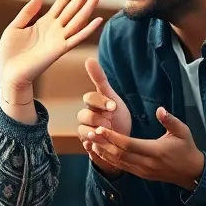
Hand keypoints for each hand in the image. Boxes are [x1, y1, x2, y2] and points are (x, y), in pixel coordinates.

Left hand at [0, 0, 103, 93]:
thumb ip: (28, 12)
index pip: (62, 2)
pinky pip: (76, 38)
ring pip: (78, 19)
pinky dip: (87, 30)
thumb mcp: (15, 27)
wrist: (8, 74)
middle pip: (73, 7)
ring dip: (89, 6)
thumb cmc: (10, 54)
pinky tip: (98, 19)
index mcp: (45, 23)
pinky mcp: (58, 51)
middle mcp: (55, 29)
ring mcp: (58, 39)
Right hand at [78, 58, 131, 174]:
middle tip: (109, 123)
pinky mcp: (88, 146)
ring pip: (82, 131)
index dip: (100, 102)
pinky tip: (98, 146)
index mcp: (93, 105)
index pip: (90, 98)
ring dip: (92, 133)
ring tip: (103, 135)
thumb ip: (100, 79)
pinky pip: (86, 146)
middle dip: (96, 118)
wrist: (123, 141)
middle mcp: (86, 118)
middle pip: (84, 115)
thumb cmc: (116, 117)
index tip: (113, 107)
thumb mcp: (112, 98)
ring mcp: (86, 132)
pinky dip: (92, 146)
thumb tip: (88, 58)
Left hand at [83, 107, 204, 188]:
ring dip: (102, 152)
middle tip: (89, 132)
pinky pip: (121, 167)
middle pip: (119, 155)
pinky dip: (108, 159)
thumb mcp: (183, 131)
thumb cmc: (186, 148)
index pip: (129, 145)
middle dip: (102, 144)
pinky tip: (99, 151)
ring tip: (89, 140)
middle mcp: (146, 164)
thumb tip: (160, 109)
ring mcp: (142, 171)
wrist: (191, 173)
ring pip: (118, 162)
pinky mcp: (140, 175)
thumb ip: (170, 120)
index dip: (113, 137)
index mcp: (155, 151)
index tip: (100, 129)